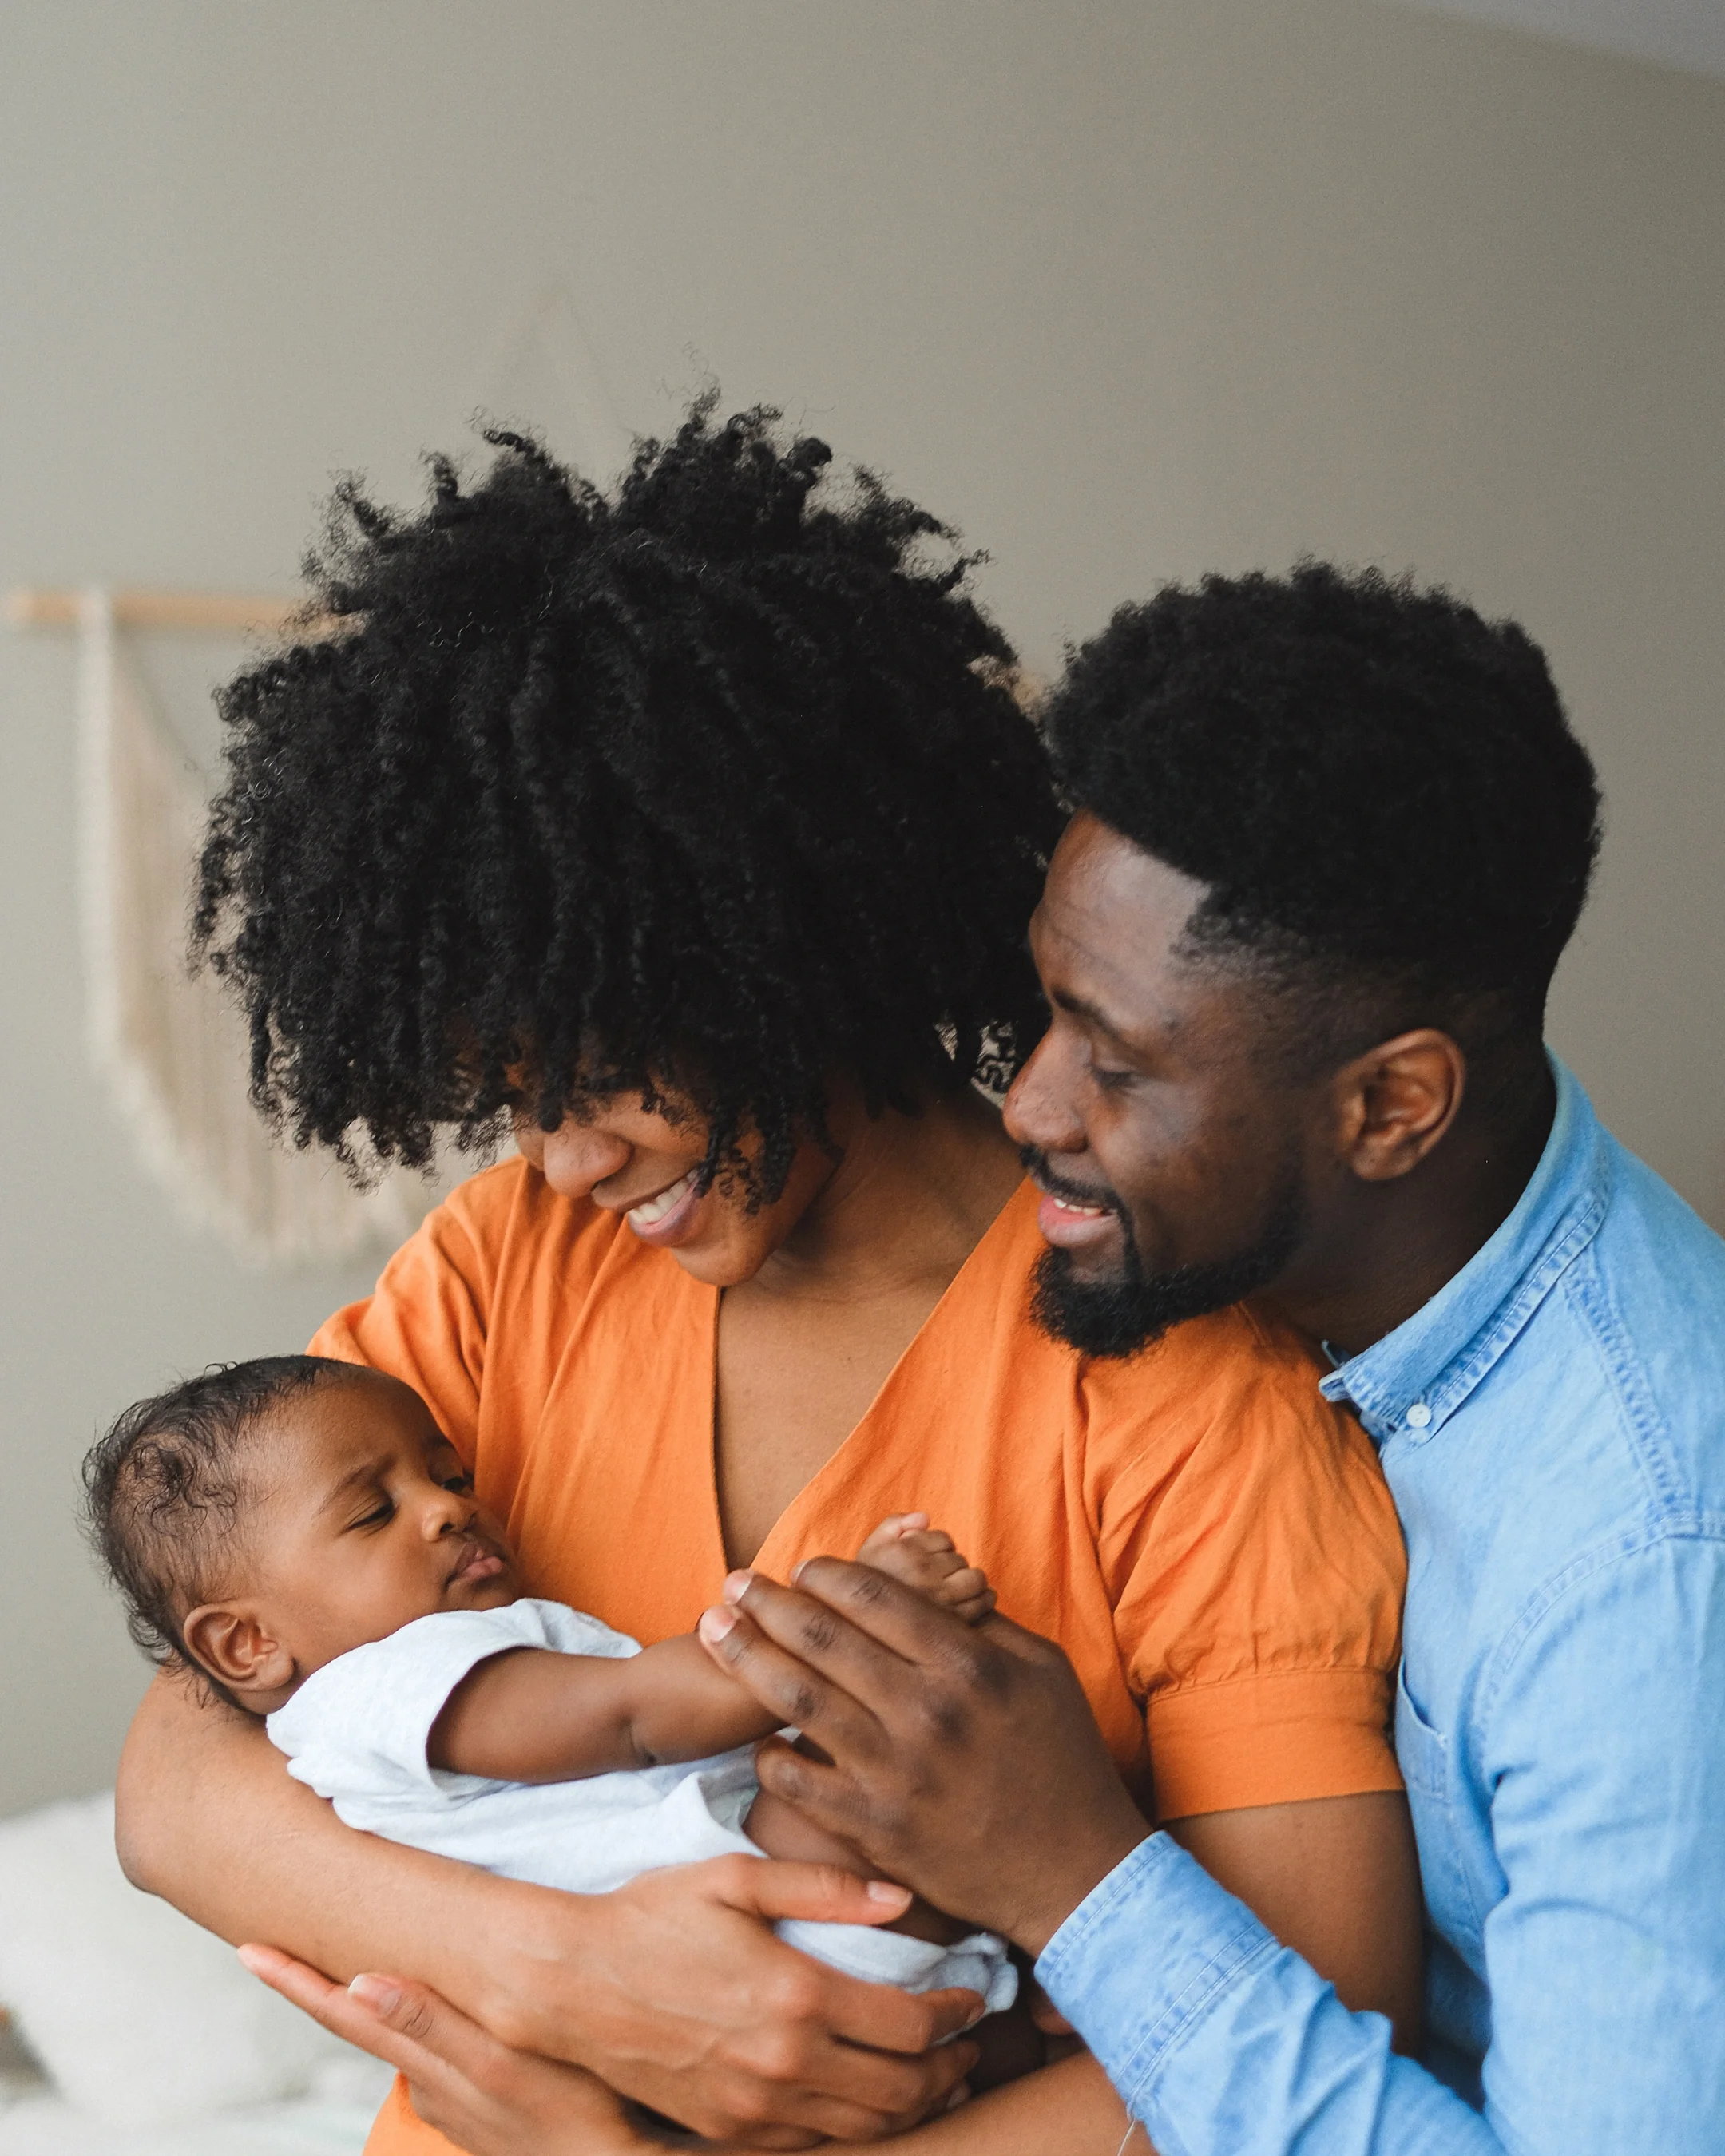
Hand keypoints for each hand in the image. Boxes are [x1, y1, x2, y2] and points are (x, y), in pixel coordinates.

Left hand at [240, 1944, 653, 2155]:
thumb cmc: (571, 2110)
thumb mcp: (503, 2061)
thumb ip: (433, 2022)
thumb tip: (359, 1983)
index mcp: (426, 2060)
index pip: (344, 2013)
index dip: (295, 1981)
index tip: (247, 1949)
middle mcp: (428, 2080)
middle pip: (356, 2022)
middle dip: (313, 1983)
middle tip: (271, 1940)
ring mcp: (454, 2096)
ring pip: (396, 2036)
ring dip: (364, 1999)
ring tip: (345, 1953)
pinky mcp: (482, 2103)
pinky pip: (434, 2051)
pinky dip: (417, 2020)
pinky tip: (433, 2001)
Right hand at [465, 1856, 982, 2143]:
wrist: (572, 1983)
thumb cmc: (653, 1916)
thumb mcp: (735, 1878)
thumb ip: (824, 1886)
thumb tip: (901, 1898)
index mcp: (796, 1993)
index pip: (910, 2025)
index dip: (956, 2016)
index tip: (972, 1996)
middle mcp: (785, 2060)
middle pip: (903, 2089)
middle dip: (951, 2069)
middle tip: (970, 2045)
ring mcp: (757, 2105)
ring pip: (866, 2127)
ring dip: (915, 2107)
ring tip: (937, 2077)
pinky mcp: (731, 2129)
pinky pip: (816, 2143)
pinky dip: (858, 2127)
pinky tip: (869, 2099)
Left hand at [698, 1565, 1151, 1954]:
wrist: (1074, 1873)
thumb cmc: (1063, 1763)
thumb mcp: (1043, 1672)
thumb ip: (985, 1624)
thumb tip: (937, 1580)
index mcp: (967, 1662)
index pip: (876, 1596)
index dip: (827, 1574)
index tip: (802, 1567)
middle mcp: (925, 1709)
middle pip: (823, 1636)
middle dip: (768, 1602)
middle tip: (734, 1583)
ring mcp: (894, 1770)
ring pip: (797, 1698)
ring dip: (746, 1657)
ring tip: (713, 1631)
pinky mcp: (874, 1826)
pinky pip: (797, 1779)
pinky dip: (767, 1751)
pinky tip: (754, 1734)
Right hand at [855, 1514, 995, 1625]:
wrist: (864, 1638)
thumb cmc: (870, 1588)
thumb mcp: (871, 1549)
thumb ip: (895, 1524)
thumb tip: (925, 1518)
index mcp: (902, 1551)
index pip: (944, 1539)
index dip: (939, 1550)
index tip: (928, 1564)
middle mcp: (921, 1572)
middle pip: (960, 1559)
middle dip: (953, 1567)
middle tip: (939, 1582)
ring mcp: (939, 1598)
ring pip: (975, 1578)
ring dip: (971, 1582)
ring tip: (956, 1591)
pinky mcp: (954, 1621)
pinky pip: (983, 1600)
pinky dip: (984, 1598)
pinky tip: (973, 1601)